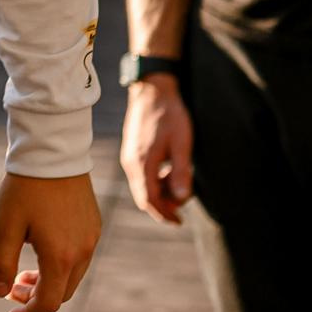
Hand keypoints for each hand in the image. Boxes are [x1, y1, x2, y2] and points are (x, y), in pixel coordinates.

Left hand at [0, 172, 101, 311]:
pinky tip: (40, 251)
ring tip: (23, 271)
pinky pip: (79, 258)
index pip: (47, 303)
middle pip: (61, 294)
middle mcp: (82, 252)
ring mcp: (91, 239)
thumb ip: (1, 264)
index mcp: (60, 257)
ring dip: (48, 282)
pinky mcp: (94, 226)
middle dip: (35, 299)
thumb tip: (0, 294)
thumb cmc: (24, 189)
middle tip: (11, 287)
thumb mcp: (4, 227)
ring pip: (72, 277)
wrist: (52, 153)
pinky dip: (60, 266)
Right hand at [120, 77, 194, 225]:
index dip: (163, 214)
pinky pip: (141, 174)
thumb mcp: (182, 143)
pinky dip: (155, 180)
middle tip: (182, 208)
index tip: (178, 222)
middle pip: (143, 196)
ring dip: (160, 192)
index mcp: (142, 163)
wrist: (151, 89)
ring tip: (179, 184)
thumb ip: (181, 172)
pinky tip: (169, 171)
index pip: (149, 200)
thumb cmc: (169, 114)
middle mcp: (130, 163)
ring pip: (142, 186)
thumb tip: (181, 198)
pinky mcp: (131, 150)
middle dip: (163, 206)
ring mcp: (128, 156)